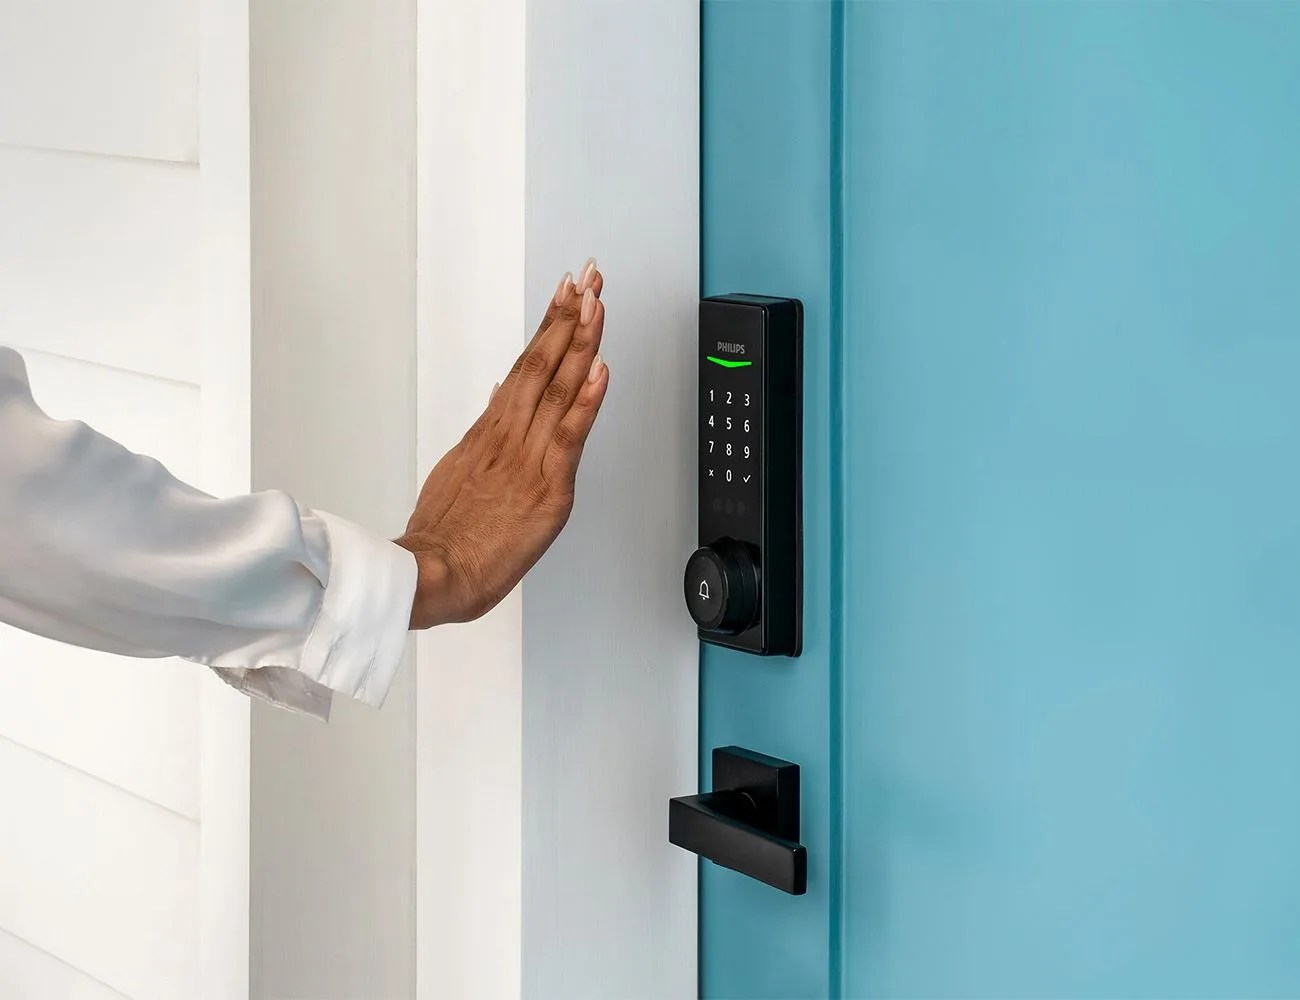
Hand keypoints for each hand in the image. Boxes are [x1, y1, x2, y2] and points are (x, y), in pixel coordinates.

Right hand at [395, 259, 608, 627]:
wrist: (431, 574)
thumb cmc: (444, 536)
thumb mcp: (459, 470)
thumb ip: (485, 432)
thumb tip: (500, 394)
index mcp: (492, 433)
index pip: (526, 366)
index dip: (550, 327)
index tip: (567, 293)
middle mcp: (510, 436)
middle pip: (542, 363)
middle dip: (569, 316)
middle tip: (588, 276)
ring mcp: (528, 459)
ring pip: (557, 389)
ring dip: (579, 342)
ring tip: (595, 302)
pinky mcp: (545, 488)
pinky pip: (569, 438)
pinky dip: (586, 402)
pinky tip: (600, 370)